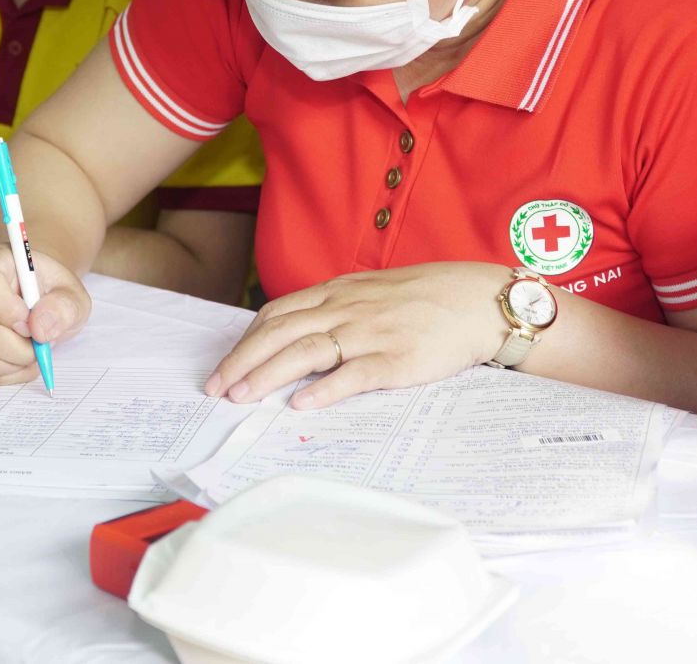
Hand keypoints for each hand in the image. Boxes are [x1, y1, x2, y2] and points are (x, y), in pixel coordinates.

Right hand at [0, 245, 91, 384]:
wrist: (43, 300)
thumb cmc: (54, 293)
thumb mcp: (73, 295)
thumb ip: (64, 307)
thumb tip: (39, 328)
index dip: (6, 308)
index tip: (30, 320)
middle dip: (21, 347)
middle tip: (42, 341)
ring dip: (18, 362)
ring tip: (34, 347)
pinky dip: (11, 372)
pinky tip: (24, 357)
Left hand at [205, 262, 511, 409]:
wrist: (480, 300)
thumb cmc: (428, 298)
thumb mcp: (373, 292)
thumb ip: (337, 309)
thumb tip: (300, 334)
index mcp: (339, 291)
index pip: (278, 313)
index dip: (247, 340)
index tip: (225, 366)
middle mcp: (348, 309)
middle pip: (281, 332)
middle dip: (243, 361)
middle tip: (216, 388)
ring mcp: (371, 333)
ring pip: (307, 351)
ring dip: (269, 374)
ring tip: (242, 397)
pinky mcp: (397, 360)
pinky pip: (354, 374)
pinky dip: (325, 389)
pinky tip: (301, 404)